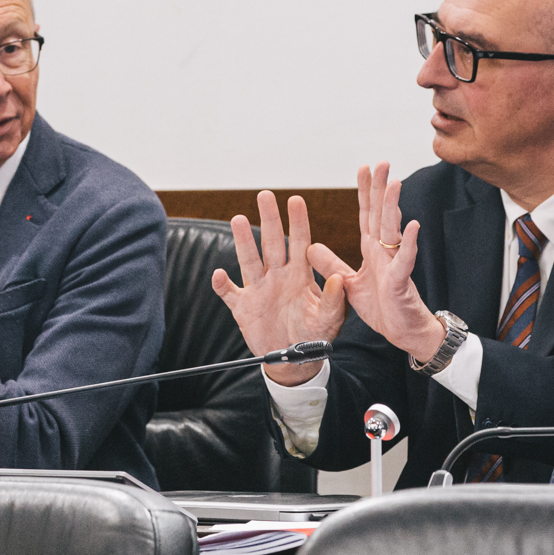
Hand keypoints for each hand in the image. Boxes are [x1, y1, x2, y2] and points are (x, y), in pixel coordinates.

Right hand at [210, 192, 346, 385]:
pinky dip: (222, 285)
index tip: (296, 200)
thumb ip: (333, 299)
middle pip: (272, 243)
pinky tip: (217, 275)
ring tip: (239, 220)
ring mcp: (259, 290)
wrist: (294, 359)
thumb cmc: (315, 335)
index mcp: (300, 275)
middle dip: (269, 219)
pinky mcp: (243, 307)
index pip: (300, 242)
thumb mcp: (330, 319)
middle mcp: (278, 276)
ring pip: (249, 260)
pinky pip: (229, 293)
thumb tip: (336, 279)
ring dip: (244, 241)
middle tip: (265, 195)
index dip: (298, 221)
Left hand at [307, 163, 442, 365]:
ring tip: (394, 184)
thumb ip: (331, 264)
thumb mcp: (348, 284)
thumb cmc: (382, 307)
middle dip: (380, 188)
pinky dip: (410, 244)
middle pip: (380, 214)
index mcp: (371, 250)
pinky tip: (414, 225)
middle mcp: (384, 252)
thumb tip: (310, 246)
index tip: (363, 167)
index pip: (366, 215)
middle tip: (381, 162)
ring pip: (393, 230)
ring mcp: (394, 264)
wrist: (402, 332)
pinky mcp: (400, 282)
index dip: (365, 191)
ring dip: (393, 207)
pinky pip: (405, 260)